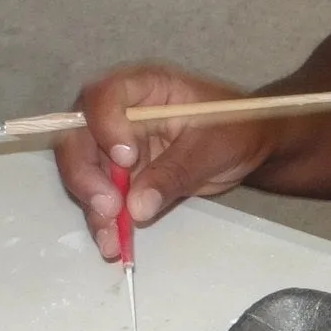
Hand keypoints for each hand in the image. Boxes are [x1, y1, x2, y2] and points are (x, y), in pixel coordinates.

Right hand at [54, 64, 274, 260]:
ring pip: (84, 172)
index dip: (104, 125)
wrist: (251, 146)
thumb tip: (136, 207)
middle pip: (79, 135)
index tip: (126, 158)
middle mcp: (122, 112)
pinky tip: (113, 244)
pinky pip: (102, 196)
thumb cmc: (237, 129)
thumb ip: (175, 172)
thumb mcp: (213, 146)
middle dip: (85, 174)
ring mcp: (117, 144)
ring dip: (92, 206)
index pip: (104, 95)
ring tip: (111, 239)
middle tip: (108, 208)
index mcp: (146, 87)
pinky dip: (104, 221)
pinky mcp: (122, 175)